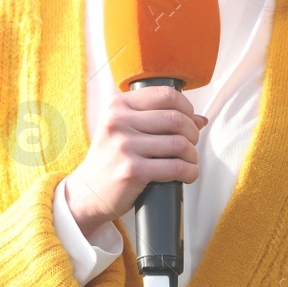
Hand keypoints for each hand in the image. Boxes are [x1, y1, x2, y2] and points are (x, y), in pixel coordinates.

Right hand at [64, 85, 206, 239]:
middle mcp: (118, 121)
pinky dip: (190, 172)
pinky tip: (187, 174)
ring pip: (180, 144)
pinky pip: (176, 167)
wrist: (87, 191)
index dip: (186, 108)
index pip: (166, 95)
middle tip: (190, 144)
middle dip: (193, 133)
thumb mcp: (125, 130)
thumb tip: (200, 119)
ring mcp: (124, 146)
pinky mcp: (132, 170)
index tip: (188, 121)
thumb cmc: (110, 158)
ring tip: (188, 161)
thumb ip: (158, 119)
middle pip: (177, 119)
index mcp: (117, 106)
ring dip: (192, 155)